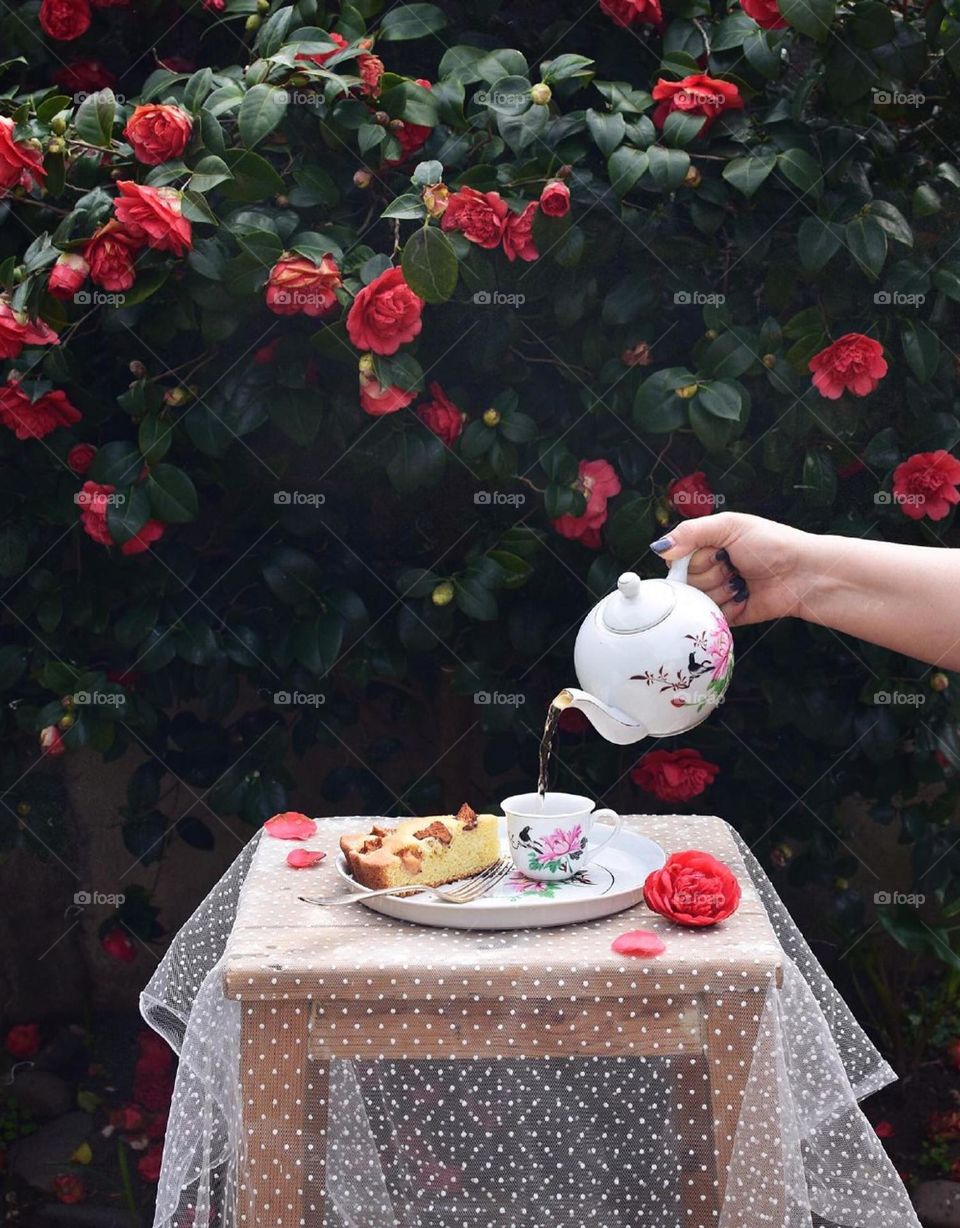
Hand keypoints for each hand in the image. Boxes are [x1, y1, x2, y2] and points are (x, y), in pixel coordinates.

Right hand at [650, 512, 812, 625]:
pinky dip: (729, 608)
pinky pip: (712, 618)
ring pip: (698, 601)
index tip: (715, 552)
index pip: (677, 558)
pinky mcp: (730, 615)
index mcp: (708, 545)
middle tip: (733, 566)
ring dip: (721, 591)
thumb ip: (690, 532)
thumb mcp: (729, 526)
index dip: (692, 558)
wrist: (804, 574)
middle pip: (686, 581)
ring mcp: (720, 593)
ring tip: (743, 581)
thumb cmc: (772, 543)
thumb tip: (658, 547)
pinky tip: (746, 597)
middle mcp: (711, 569)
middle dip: (710, 574)